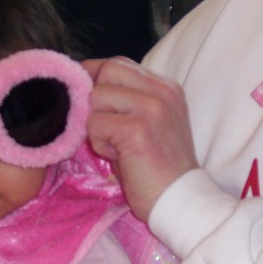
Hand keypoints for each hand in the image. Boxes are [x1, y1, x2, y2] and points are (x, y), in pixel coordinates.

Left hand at [83, 57, 198, 220]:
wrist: (179, 200)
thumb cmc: (158, 168)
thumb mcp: (148, 123)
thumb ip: (125, 101)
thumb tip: (83, 86)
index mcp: (167, 88)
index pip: (119, 63)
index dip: (96, 77)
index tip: (86, 97)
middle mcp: (162, 91)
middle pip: (107, 71)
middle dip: (94, 98)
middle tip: (104, 127)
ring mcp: (152, 108)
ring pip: (97, 97)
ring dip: (96, 123)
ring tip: (115, 145)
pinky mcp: (137, 129)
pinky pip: (96, 123)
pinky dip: (99, 142)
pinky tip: (118, 156)